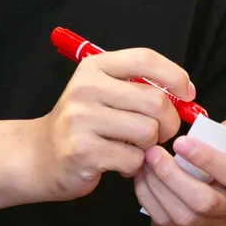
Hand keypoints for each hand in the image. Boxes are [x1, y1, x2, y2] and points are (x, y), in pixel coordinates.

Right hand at [27, 48, 194, 201]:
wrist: (38, 156)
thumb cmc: (83, 124)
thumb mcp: (105, 92)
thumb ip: (141, 87)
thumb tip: (187, 95)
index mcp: (95, 67)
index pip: (145, 59)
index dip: (175, 75)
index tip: (188, 93)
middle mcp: (86, 89)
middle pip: (155, 101)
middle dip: (169, 121)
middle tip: (161, 132)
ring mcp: (82, 120)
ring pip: (148, 132)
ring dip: (149, 146)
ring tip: (133, 148)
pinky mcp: (83, 152)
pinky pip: (134, 159)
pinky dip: (134, 166)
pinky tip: (119, 163)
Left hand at [133, 116, 225, 225]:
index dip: (208, 159)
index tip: (181, 141)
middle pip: (205, 201)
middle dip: (175, 176)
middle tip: (154, 152)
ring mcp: (210, 223)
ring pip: (182, 214)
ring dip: (158, 186)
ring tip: (146, 160)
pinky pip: (164, 219)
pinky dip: (148, 197)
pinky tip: (142, 174)